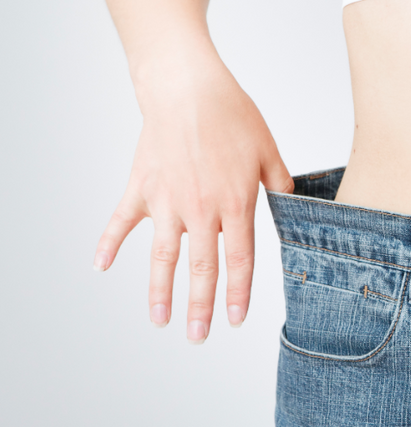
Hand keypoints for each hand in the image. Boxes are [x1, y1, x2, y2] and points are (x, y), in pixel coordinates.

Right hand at [94, 56, 294, 342]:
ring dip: (160, 292)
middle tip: (198, 337)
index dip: (238, 294)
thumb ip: (280, 184)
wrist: (188, 89)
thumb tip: (294, 204)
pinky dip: (108, 244)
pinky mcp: (141, 188)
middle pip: (201, 268)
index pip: (239, 260)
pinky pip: (120, 222)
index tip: (236, 320)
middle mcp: (201, 210)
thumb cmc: (233, 114)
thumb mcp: (269, 150)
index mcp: (236, 203)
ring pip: (162, 257)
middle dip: (201, 307)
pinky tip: (101, 267)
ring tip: (160, 320)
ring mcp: (167, 202)